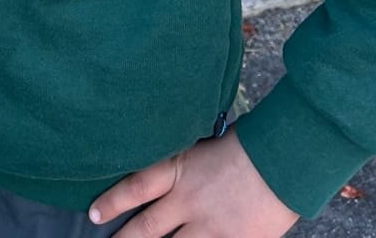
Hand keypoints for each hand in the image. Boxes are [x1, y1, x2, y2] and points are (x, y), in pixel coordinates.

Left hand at [88, 130, 299, 236]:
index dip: (112, 202)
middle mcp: (188, 201)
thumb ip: (182, 164)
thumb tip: (165, 176)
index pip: (135, 188)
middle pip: (146, 229)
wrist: (282, 163)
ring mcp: (209, 228)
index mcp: (179, 171)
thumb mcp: (203, 147)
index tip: (93, 214)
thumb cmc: (245, 147)